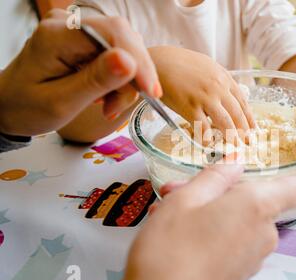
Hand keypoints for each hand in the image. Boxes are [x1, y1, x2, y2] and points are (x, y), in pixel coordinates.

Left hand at [0, 9, 159, 136]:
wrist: (9, 105)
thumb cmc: (27, 107)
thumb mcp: (61, 103)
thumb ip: (95, 81)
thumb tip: (129, 62)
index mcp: (56, 35)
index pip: (112, 32)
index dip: (138, 60)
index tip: (150, 92)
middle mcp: (69, 23)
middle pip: (123, 39)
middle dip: (133, 76)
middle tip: (119, 107)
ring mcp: (78, 30)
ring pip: (125, 49)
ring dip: (126, 82)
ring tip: (108, 106)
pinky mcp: (85, 40)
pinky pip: (117, 55)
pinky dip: (119, 80)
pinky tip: (106, 96)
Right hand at [119, 164, 295, 279]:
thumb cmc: (169, 249)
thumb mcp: (184, 200)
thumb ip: (215, 177)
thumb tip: (235, 165)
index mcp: (255, 207)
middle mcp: (263, 233)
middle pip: (253, 201)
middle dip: (220, 192)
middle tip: (179, 190)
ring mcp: (254, 257)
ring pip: (239, 221)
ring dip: (211, 212)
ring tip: (171, 214)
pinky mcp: (241, 274)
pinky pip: (234, 241)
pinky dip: (214, 231)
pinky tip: (182, 234)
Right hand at [149, 46, 255, 142]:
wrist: (159, 61)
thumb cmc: (181, 64)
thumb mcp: (208, 67)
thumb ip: (220, 82)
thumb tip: (228, 97)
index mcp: (224, 78)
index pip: (243, 102)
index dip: (249, 119)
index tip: (253, 130)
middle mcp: (218, 88)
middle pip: (237, 114)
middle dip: (244, 132)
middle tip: (247, 144)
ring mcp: (204, 98)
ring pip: (225, 122)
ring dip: (231, 137)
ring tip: (234, 148)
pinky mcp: (189, 107)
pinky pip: (202, 127)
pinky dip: (207, 138)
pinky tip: (209, 144)